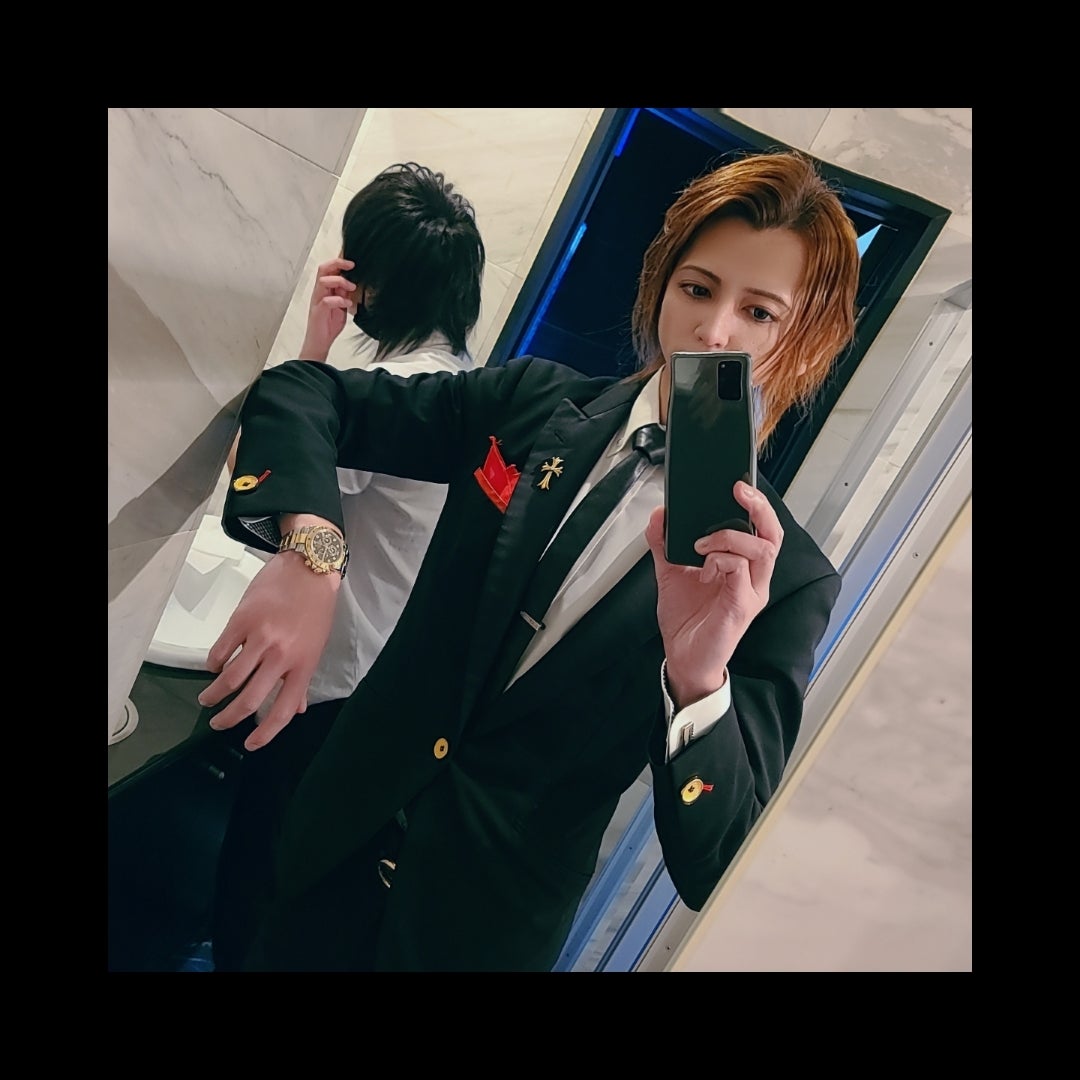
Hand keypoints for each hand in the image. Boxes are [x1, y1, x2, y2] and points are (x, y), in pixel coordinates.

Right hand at [197, 551, 340, 749]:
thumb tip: (297, 709)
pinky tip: (214, 667)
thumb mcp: (316, 646)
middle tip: (218, 723)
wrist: (309, 568)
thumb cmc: (316, 606)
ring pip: (229, 679)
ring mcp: (260, 637)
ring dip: (214, 694)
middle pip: (249, 699)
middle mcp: (281, 655)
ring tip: (208, 699)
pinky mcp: (242, 620)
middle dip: (229, 718)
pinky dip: (214, 664)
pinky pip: (221, 651)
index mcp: (303, 665)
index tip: (251, 743)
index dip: (265, 733)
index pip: (282, 710)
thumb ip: (302, 680)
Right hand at [299, 256, 356, 361]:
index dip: (338, 262)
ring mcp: (317, 301)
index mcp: (324, 290)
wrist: (320, 342)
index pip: (327, 270)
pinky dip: (339, 300)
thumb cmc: (328, 325)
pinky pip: (326, 301)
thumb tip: (350, 284)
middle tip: (350, 266)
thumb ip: (344, 295)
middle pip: (323, 270)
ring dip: (339, 281)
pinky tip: (346, 304)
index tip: (351, 263)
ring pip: (323, 282)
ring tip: (351, 287)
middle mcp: (319, 293)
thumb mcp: (341, 307)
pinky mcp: (318, 312)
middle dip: (337, 264)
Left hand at [645, 481, 782, 707]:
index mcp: (743, 567)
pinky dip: (722, 560)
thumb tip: (660, 515)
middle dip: (759, 507)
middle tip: (738, 492)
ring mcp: (750, 592)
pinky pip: (741, 571)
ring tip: (702, 545)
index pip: (762, 528)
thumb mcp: (670, 572)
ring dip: (729, 537)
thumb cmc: (687, 620)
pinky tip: (704, 567)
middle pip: (773, 533)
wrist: (683, 658)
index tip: (738, 484)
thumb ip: (664, 543)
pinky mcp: (742, 607)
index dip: (757, 504)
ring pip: (761, 549)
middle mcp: (753, 578)